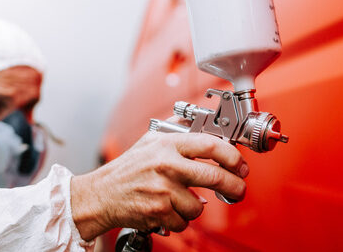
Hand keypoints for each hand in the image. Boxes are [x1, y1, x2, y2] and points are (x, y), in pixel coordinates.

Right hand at [70, 131, 248, 239]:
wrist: (101, 194)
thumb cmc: (126, 169)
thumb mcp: (149, 139)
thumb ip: (175, 129)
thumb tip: (199, 121)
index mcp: (167, 144)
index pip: (210, 145)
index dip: (232, 156)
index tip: (241, 165)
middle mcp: (166, 165)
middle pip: (215, 177)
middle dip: (234, 186)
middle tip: (239, 189)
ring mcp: (163, 190)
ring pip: (199, 206)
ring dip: (195, 207)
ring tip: (181, 200)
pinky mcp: (158, 211)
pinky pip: (184, 221)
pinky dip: (179, 220)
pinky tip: (168, 210)